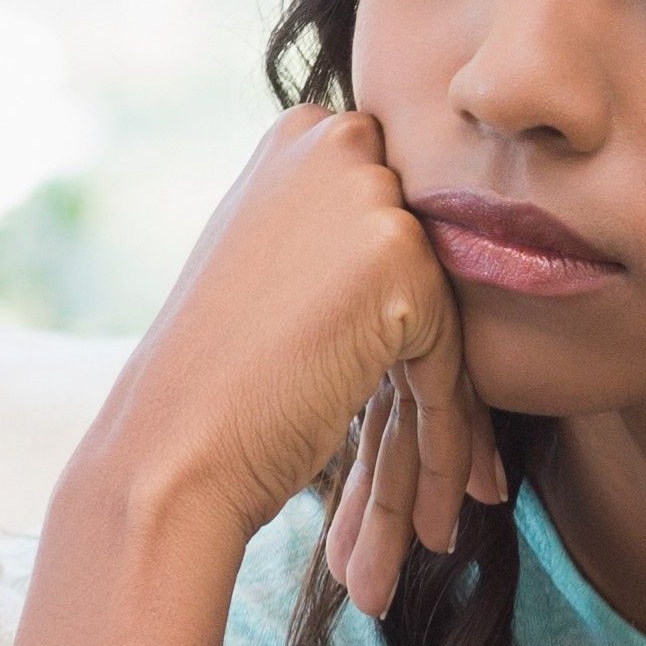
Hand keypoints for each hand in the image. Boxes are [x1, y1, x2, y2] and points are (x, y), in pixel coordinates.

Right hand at [85, 106, 504, 613]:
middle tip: (476, 467)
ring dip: (458, 424)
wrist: (169, 447)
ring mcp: (370, 197)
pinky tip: (455, 512)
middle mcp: (338, 144)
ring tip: (463, 502)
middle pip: (436, 275)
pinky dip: (455, 444)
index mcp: (306, 133)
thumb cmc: (216, 372)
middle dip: (449, 370)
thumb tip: (428, 231)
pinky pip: (452, 367)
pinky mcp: (401, 261)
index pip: (404, 226)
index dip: (420, 319)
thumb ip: (342, 225)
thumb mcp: (274, 258)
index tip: (434, 395)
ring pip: (450, 329)